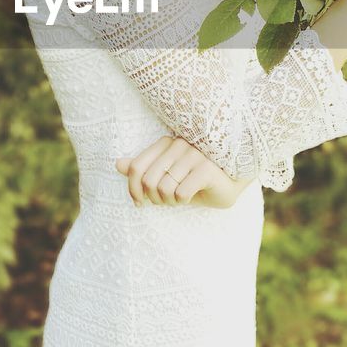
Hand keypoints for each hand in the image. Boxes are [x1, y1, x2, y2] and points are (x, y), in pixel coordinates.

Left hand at [115, 135, 250, 208]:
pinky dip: (182, 201)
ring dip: (169, 201)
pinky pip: (181, 193)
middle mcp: (178, 144)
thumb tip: (117, 164)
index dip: (133, 189)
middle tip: (166, 202)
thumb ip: (143, 169)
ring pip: (164, 189)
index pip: (136, 167)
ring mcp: (194, 154)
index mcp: (165, 143)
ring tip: (179, 198)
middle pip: (149, 180)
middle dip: (154, 199)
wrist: (229, 184)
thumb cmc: (195, 180)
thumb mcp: (166, 176)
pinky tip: (191, 197)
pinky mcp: (206, 168)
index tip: (139, 203)